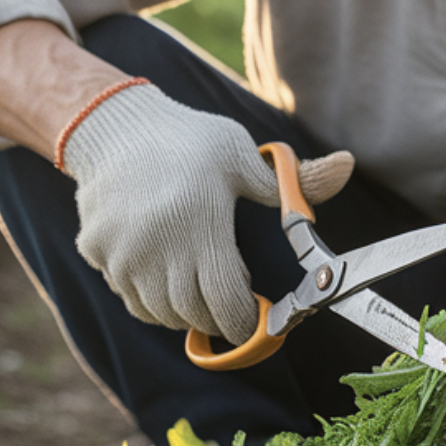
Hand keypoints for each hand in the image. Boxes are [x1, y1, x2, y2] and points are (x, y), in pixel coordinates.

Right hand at [61, 83, 352, 342]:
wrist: (116, 125)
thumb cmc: (190, 141)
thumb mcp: (244, 156)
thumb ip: (295, 181)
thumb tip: (348, 166)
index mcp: (198, 225)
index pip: (224, 300)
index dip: (244, 320)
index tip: (257, 317)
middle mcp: (155, 247)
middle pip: (192, 313)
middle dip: (218, 319)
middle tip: (234, 306)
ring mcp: (121, 254)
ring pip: (159, 312)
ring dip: (186, 312)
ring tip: (202, 287)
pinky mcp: (97, 253)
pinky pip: (130, 296)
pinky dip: (153, 300)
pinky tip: (168, 276)